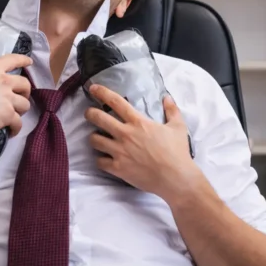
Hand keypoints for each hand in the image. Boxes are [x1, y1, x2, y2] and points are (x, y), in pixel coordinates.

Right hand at [0, 54, 31, 137]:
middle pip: (25, 85)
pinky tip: (12, 132)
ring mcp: (8, 99)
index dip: (23, 60)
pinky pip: (19, 123)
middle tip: (20, 96)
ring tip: (16, 115)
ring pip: (25, 105)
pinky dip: (16, 128)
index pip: (13, 60)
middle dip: (25, 91)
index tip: (29, 62)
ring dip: (22, 110)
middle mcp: (4, 82)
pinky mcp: (8, 116)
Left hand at [84, 85, 198, 200]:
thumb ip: (172, 110)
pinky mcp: (117, 168)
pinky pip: (99, 161)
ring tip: (96, 138)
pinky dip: (100, 160)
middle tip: (88, 113)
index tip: (93, 88)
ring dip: (94, 137)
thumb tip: (167, 98)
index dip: (102, 92)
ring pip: (94, 140)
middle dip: (89, 113)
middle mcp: (125, 134)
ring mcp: (119, 151)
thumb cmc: (177, 152)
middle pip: (98, 118)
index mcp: (138, 122)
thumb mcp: (178, 127)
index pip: (115, 102)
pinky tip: (104, 159)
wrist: (175, 178)